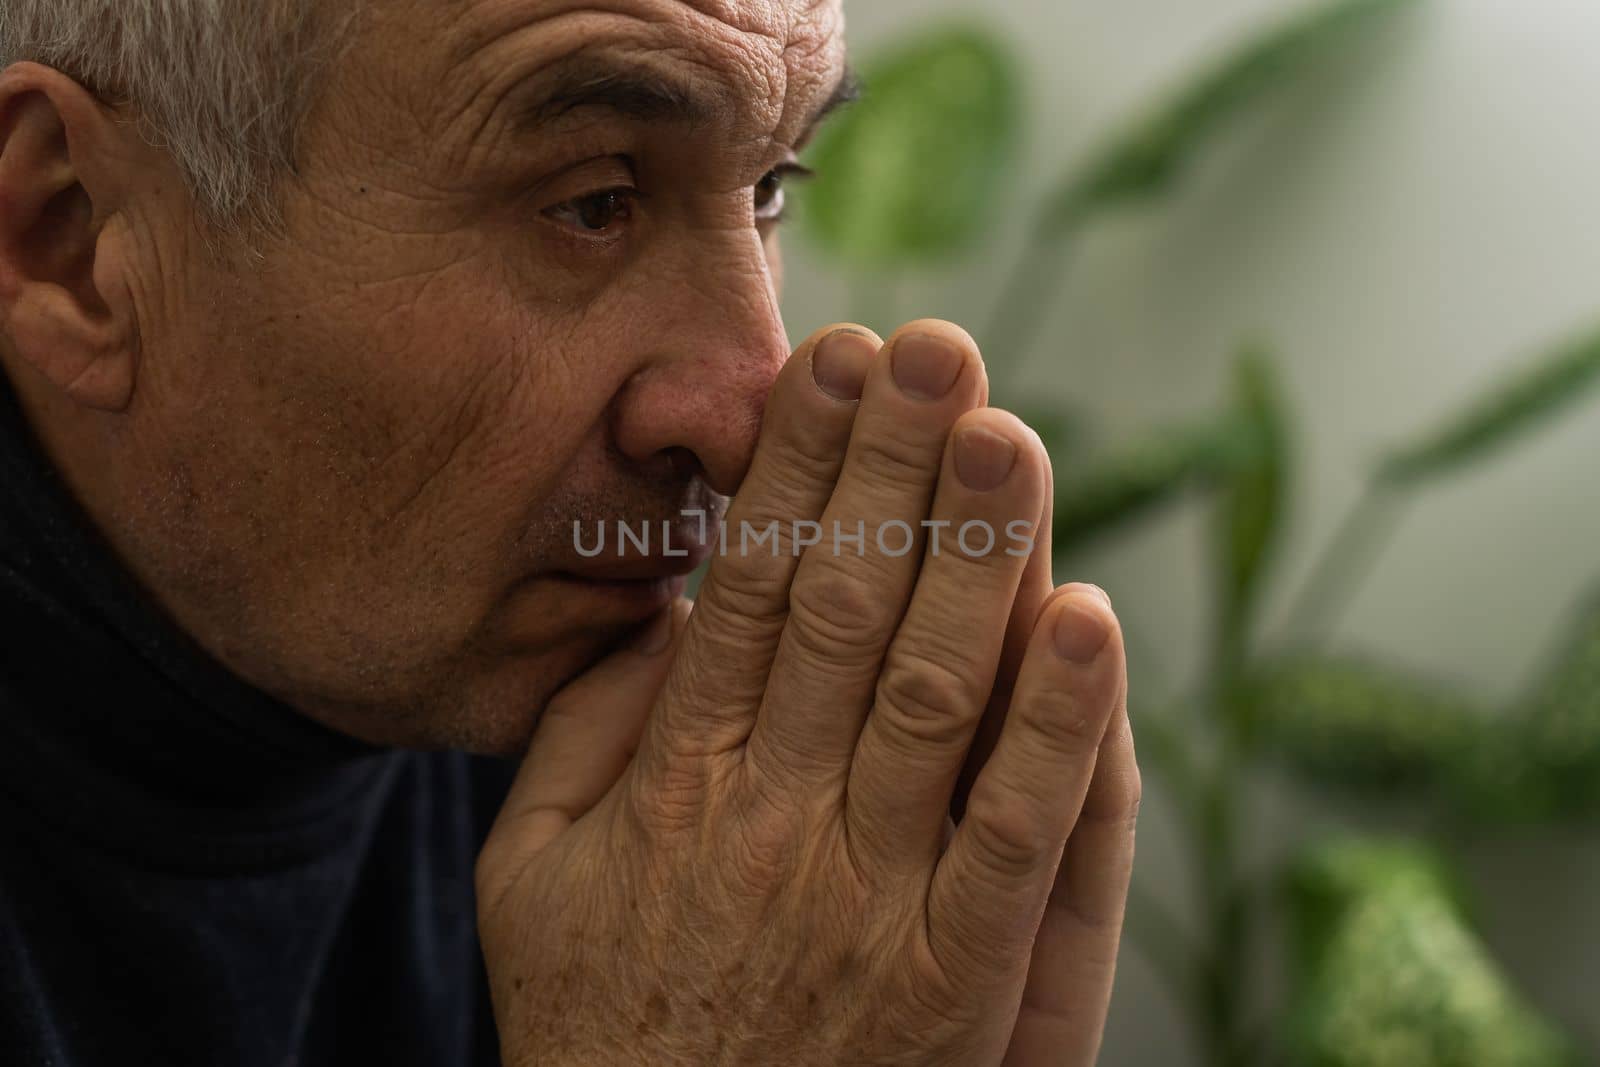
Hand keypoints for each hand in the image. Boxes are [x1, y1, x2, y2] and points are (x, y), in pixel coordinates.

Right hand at [476, 320, 1138, 1065]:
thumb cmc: (598, 1019)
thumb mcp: (527, 875)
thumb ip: (581, 736)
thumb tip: (667, 614)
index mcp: (676, 784)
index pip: (751, 589)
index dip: (797, 468)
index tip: (831, 364)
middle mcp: (778, 820)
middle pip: (852, 611)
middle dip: (896, 467)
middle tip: (938, 346)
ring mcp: (875, 896)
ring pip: (940, 695)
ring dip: (981, 555)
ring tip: (1008, 431)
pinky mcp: (957, 974)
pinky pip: (1018, 833)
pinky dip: (1060, 724)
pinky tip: (1087, 617)